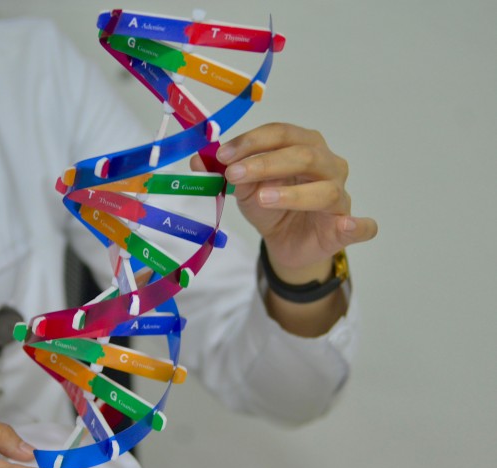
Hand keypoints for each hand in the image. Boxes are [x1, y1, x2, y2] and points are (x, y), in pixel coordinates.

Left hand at [193, 122, 377, 283]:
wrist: (284, 241)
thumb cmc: (269, 204)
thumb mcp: (242, 188)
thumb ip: (223, 173)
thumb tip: (198, 161)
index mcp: (304, 146)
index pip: (281, 133)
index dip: (251, 142)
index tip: (223, 156)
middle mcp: (327, 165)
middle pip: (304, 155)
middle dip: (266, 163)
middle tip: (234, 175)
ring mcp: (340, 196)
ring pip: (326, 190)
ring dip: (294, 194)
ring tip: (262, 198)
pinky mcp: (346, 227)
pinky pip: (361, 226)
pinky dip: (358, 225)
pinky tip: (346, 225)